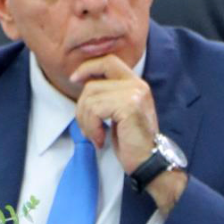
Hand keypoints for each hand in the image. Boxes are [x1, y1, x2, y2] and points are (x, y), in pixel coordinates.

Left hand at [70, 55, 186, 212]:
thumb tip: (83, 83)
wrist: (150, 162)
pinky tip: (101, 139)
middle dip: (81, 108)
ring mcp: (134, 94)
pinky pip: (94, 110)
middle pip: (92, 84)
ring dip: (85, 121)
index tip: (74, 79)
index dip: (88, 67)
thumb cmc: (131, 142)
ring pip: (90, 98)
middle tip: (87, 128)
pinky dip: (91, 127)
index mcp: (135, 83)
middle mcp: (137, 85)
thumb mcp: (119, 112)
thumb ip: (108, 95)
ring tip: (95, 136)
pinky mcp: (128, 106)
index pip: (108, 61)